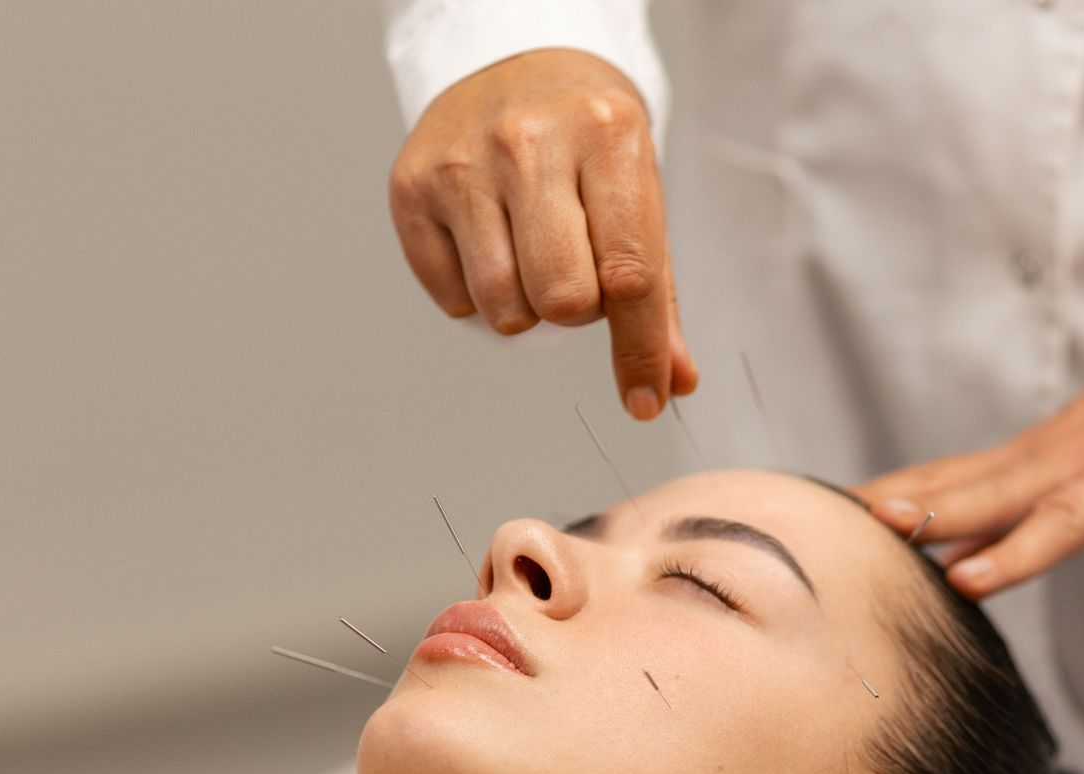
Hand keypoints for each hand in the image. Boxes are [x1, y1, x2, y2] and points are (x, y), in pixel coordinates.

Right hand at [388, 49, 698, 419]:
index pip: (630, 274)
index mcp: (606, 138)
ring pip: (503, 307)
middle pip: (563, 299)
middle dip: (577, 311)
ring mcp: (463, 163)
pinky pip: (451, 298)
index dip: (640, 351)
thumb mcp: (639, 196)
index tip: (645, 400)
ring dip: (527, 309)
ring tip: (533, 258)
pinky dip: (476, 297)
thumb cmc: (590, 142)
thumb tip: (671, 381)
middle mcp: (529, 143)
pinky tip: (490, 247)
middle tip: (578, 273)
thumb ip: (658, 295)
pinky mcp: (412, 185)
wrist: (519, 64)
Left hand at [850, 313, 1083, 597]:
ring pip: (1062, 513)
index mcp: (1036, 462)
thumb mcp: (1069, 453)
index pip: (950, 480)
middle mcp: (1066, 464)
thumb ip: (1009, 495)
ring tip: (968, 574)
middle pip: (986, 495)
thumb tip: (942, 548)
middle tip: (863, 530)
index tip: (823, 515)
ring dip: (1013, 542)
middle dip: (925, 515)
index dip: (890, 499)